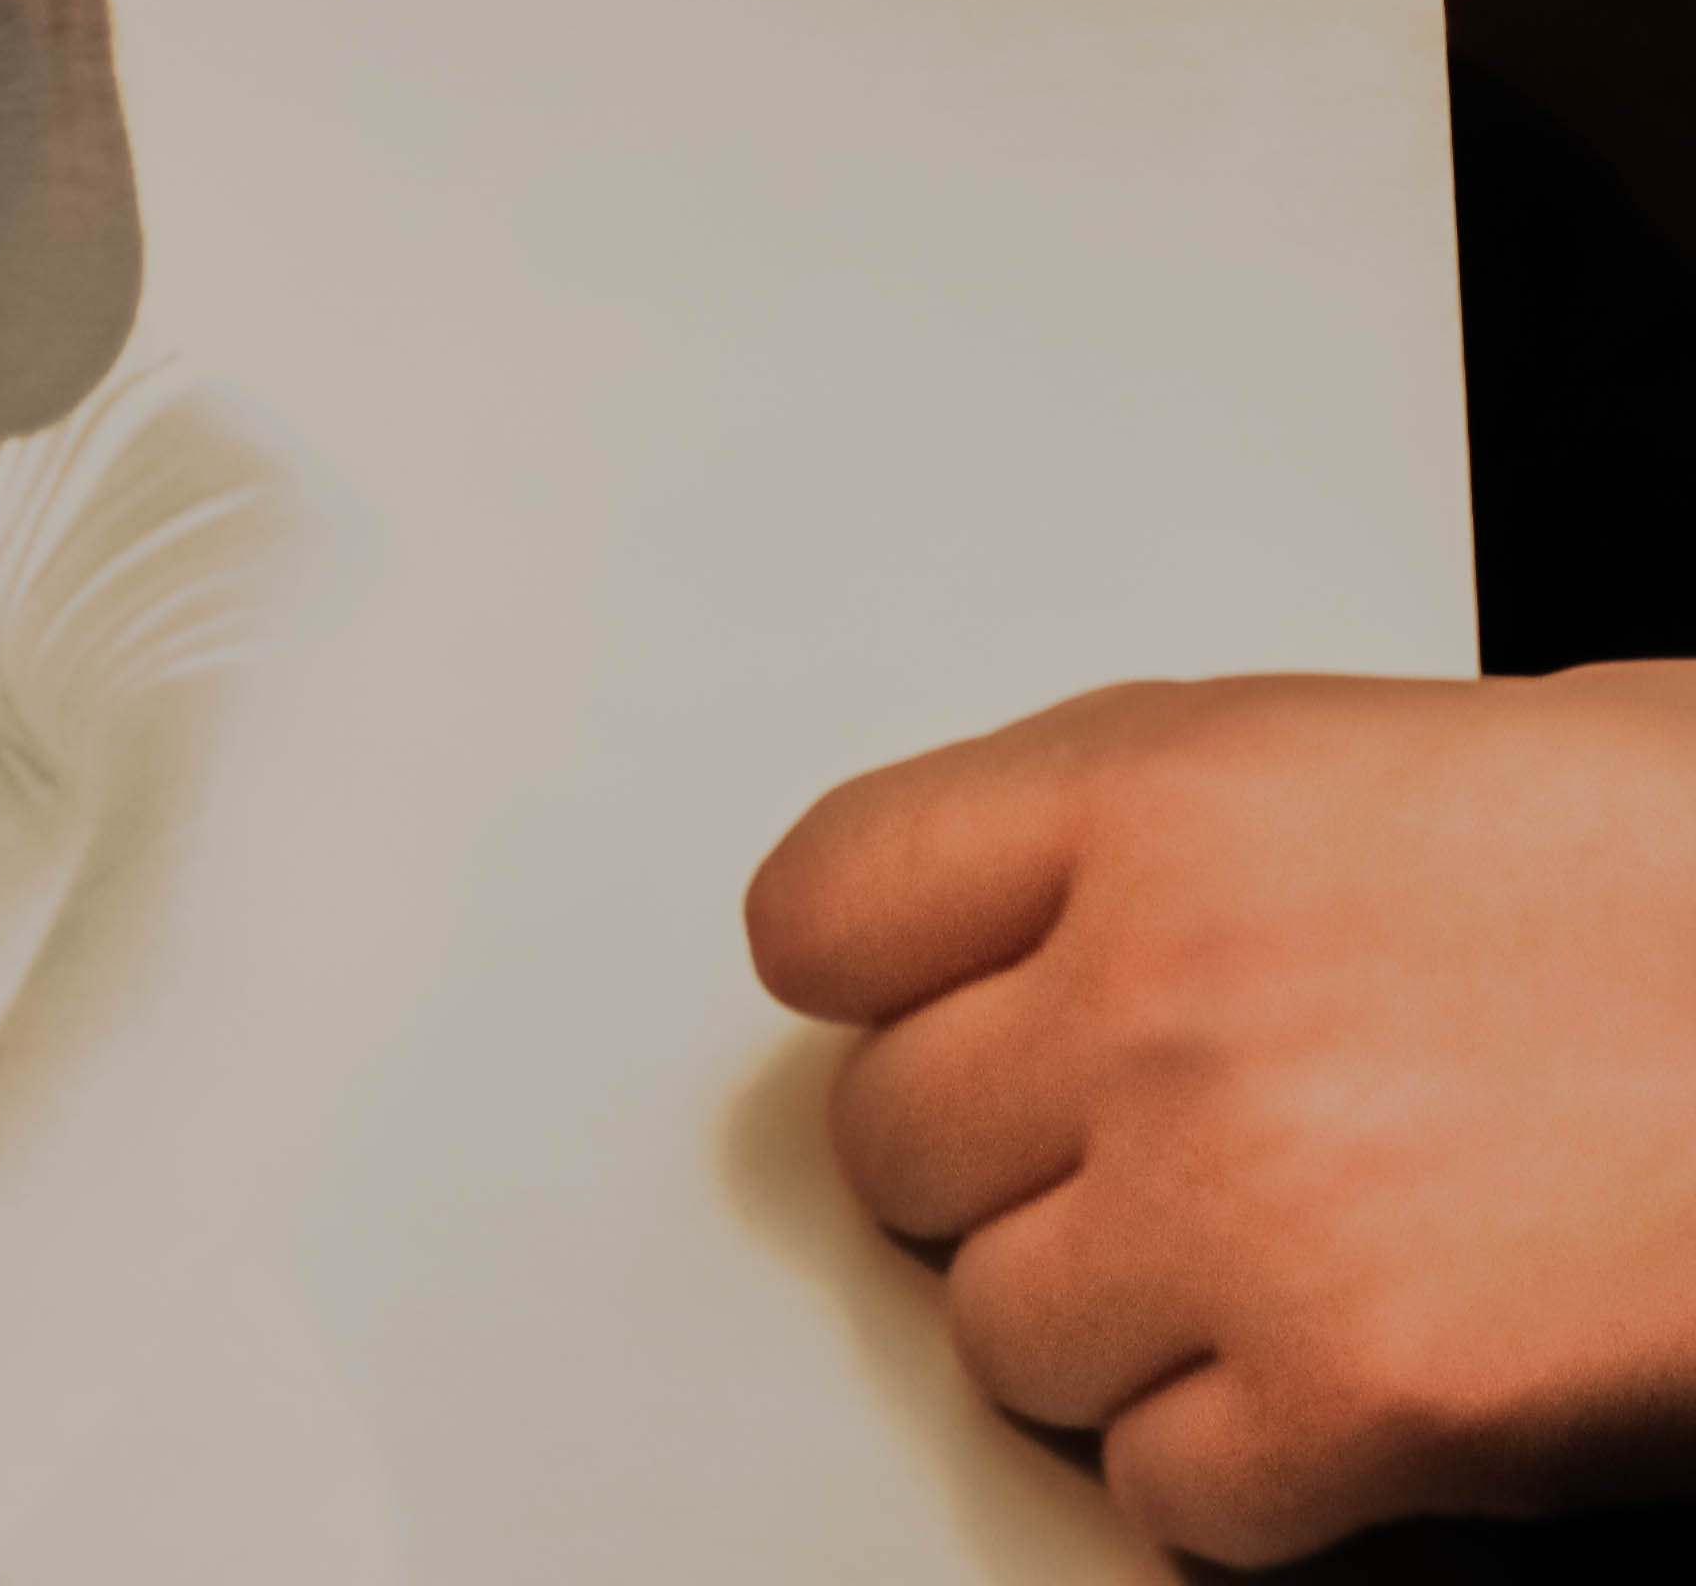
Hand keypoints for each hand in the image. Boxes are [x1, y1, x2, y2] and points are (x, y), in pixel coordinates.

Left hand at [744, 666, 1695, 1566]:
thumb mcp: (1426, 757)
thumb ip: (1206, 835)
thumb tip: (1100, 910)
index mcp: (1159, 798)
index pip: (824, 908)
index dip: (886, 985)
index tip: (935, 1021)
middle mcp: (1157, 997)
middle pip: (895, 1145)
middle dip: (1011, 1175)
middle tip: (1146, 1171)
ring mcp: (1241, 1207)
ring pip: (1006, 1337)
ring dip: (1119, 1335)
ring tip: (1277, 1278)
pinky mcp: (1360, 1401)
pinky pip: (1163, 1493)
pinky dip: (1244, 1482)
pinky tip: (1349, 1403)